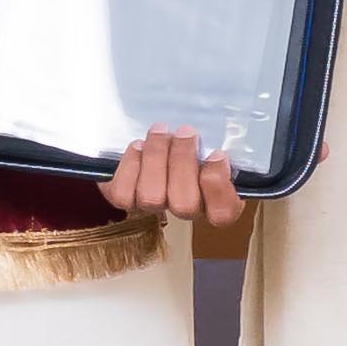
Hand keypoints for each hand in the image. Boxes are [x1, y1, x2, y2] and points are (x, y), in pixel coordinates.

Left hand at [105, 124, 248, 236]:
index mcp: (216, 199)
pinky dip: (131, 165)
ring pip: (152, 197)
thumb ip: (220, 144)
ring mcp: (154, 206)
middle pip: (185, 205)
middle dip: (183, 163)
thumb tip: (219, 142)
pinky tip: (138, 145)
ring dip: (156, 158)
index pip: (222, 214)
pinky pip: (124, 194)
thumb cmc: (193, 137)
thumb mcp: (214, 138)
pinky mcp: (126, 198)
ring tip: (161, 131)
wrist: (158, 135)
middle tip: (186, 132)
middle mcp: (186, 208)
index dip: (218, 187)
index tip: (217, 154)